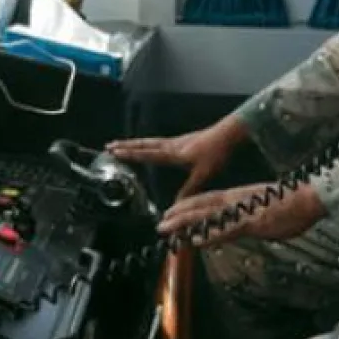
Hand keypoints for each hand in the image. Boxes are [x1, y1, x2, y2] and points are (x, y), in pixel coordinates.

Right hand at [107, 120, 245, 197]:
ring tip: (123, 144)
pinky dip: (149, 143)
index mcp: (174, 153)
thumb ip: (189, 189)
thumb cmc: (216, 153)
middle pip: (144, 144)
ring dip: (136, 143)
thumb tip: (176, 205)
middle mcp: (173, 145)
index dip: (130, 154)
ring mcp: (178, 141)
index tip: (114, 152)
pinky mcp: (184, 140)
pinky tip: (151, 146)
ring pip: (151, 141)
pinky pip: (160, 142)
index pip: (147, 153)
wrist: (229, 134)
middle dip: (126, 146)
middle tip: (110, 145)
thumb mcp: (203, 174)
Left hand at [156, 182, 325, 246]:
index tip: (171, 211)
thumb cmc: (292, 206)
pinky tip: (197, 241)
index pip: (208, 200)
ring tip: (167, 229)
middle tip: (160, 224)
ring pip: (208, 216)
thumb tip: (242, 227)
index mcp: (239, 196)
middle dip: (179, 215)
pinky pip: (228, 229)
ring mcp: (243, 210)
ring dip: (186, 223)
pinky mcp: (253, 222)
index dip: (188, 206)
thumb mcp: (264, 214)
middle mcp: (237, 200)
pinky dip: (211, 234)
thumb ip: (249, 221)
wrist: (310, 197)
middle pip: (201, 206)